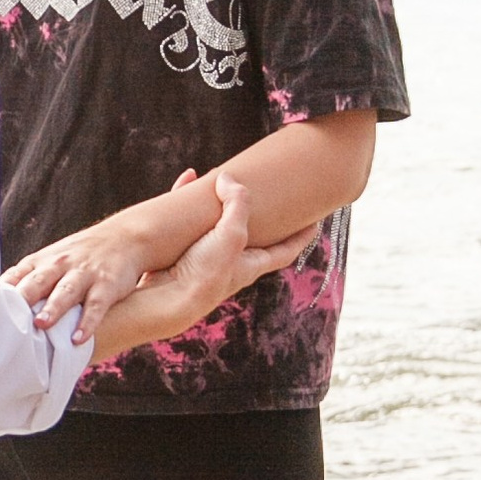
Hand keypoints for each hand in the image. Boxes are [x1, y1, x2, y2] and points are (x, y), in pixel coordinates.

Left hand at [7, 171, 205, 334]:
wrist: (125, 238)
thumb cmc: (80, 256)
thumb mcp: (52, 260)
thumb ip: (28, 281)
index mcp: (42, 262)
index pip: (17, 276)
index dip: (2, 294)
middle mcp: (60, 265)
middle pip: (38, 281)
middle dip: (23, 299)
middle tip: (9, 319)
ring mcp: (84, 274)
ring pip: (66, 291)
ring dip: (53, 308)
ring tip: (41, 323)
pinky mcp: (106, 285)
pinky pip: (96, 306)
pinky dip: (87, 322)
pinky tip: (78, 338)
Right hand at [84, 173, 320, 362]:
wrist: (164, 301)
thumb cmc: (205, 274)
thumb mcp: (231, 235)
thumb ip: (237, 204)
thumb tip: (228, 178)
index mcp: (251, 265)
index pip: (287, 250)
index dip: (302, 235)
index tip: (316, 219)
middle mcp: (231, 263)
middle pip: (254, 236)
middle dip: (262, 215)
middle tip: (273, 194)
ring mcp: (205, 259)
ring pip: (218, 225)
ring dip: (222, 204)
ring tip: (226, 180)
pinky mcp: (180, 252)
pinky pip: (188, 220)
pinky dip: (189, 198)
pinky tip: (187, 180)